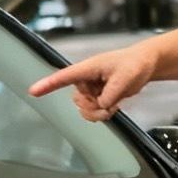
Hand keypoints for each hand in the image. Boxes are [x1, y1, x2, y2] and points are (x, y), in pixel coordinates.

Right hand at [29, 43, 159, 122]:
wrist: (144, 66)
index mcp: (88, 69)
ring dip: (99, 112)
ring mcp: (91, 89)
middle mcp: (85, 80)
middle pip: (78, 101)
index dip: (48, 84)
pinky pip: (93, 111)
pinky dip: (103, 113)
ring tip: (114, 104)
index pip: (64, 77)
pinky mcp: (98, 96)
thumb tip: (101, 106)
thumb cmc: (133, 64)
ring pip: (85, 109)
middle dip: (93, 108)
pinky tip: (114, 106)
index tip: (33, 91)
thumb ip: (110, 94)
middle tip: (111, 104)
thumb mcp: (124, 78)